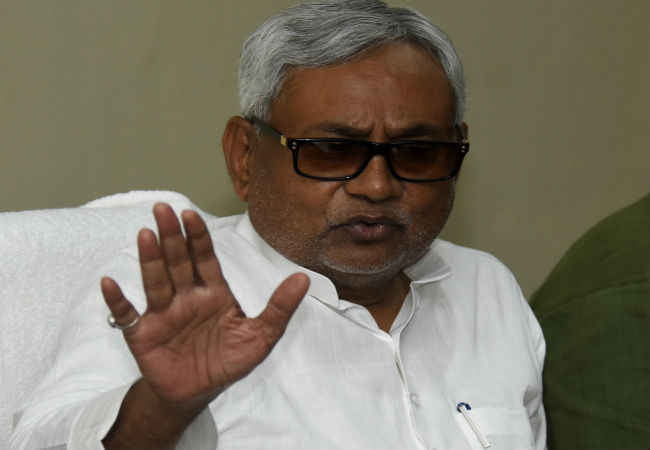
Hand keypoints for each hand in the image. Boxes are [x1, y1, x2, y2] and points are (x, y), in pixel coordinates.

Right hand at [101, 203, 308, 416]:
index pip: (205, 259)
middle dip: (172, 236)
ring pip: (156, 280)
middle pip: (178, 262)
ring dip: (150, 258)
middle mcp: (186, 297)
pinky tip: (110, 282)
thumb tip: (303, 279)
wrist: (196, 394)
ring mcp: (163, 313)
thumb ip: (279, 308)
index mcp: (213, 293)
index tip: (191, 215)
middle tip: (163, 209)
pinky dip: (118, 300)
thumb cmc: (227, 361)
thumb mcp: (261, 337)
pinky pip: (127, 315)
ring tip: (145, 234)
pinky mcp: (143, 333)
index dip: (198, 237)